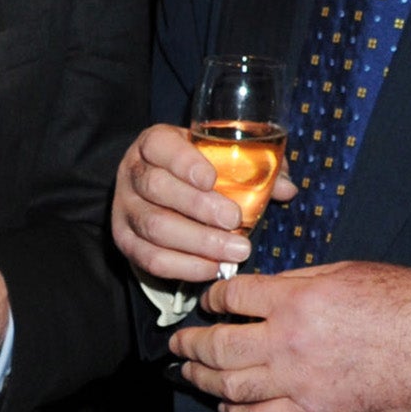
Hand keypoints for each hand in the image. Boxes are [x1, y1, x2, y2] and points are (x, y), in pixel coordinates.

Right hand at [112, 123, 295, 281]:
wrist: (166, 195)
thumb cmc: (201, 172)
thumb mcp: (222, 157)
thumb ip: (255, 166)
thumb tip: (285, 188)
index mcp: (155, 144)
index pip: (160, 145)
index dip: (184, 162)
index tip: (212, 178)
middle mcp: (133, 172)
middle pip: (157, 188)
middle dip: (199, 207)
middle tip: (235, 222)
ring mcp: (124, 208)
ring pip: (154, 226)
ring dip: (198, 242)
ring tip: (235, 251)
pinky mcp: (125, 240)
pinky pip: (150, 259)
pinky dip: (184, 267)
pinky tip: (212, 267)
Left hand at [170, 261, 410, 411]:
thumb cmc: (398, 301)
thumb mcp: (340, 272)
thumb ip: (295, 280)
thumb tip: (262, 288)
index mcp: (293, 299)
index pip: (230, 298)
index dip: (210, 299)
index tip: (205, 302)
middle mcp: (287, 341)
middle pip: (219, 346)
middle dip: (190, 345)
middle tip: (177, 345)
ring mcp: (299, 380)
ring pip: (232, 386)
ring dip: (203, 381)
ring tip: (189, 375)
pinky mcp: (316, 410)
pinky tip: (227, 410)